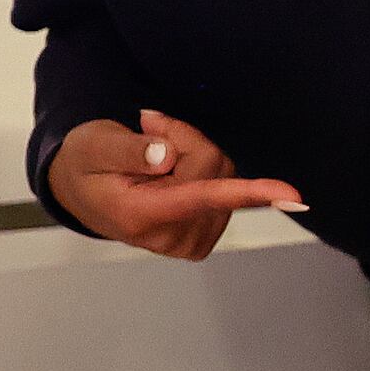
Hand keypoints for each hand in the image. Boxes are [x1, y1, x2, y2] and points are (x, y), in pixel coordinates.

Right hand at [48, 109, 304, 260]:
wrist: (78, 191)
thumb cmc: (85, 164)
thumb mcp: (94, 145)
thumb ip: (128, 149)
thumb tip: (165, 156)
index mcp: (140, 215)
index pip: (200, 197)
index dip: (250, 192)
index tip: (292, 196)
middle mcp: (169, 236)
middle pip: (213, 169)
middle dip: (185, 138)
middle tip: (150, 129)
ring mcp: (188, 241)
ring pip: (222, 174)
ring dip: (192, 152)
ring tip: (154, 151)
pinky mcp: (201, 238)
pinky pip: (223, 188)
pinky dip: (201, 170)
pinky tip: (169, 170)